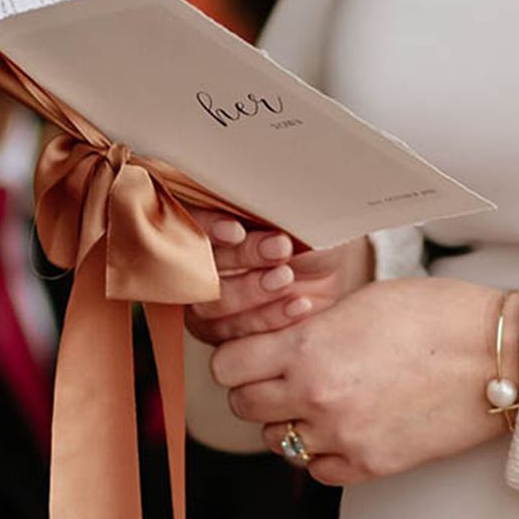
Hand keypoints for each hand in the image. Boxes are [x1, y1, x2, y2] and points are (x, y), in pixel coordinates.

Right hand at [186, 209, 372, 344]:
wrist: (335, 263)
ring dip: (252, 292)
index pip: (184, 225)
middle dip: (240, 260)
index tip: (237, 231)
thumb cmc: (302, 224)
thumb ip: (257, 200)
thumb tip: (246, 180)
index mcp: (197, 221)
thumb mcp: (284, 205)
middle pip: (196, 269)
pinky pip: (237, 337)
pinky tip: (299, 304)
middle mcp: (194, 263)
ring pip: (210, 308)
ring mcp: (206, 303)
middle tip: (279, 249)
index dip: (206, 230)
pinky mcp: (227, 335)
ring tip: (287, 277)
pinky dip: (270, 320)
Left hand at [211, 278, 518, 484]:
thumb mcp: (358, 303)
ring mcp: (342, 435)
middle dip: (254, 389)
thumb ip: (308, 329)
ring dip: (286, 422)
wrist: (495, 357)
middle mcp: (316, 396)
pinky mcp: (369, 464)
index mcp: (307, 348)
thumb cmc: (436, 318)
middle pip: (243, 406)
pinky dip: (320, 452)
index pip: (227, 367)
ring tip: (315, 402)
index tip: (246, 356)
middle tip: (277, 378)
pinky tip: (340, 428)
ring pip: (275, 441)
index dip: (234, 359)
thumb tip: (278, 342)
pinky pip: (315, 470)